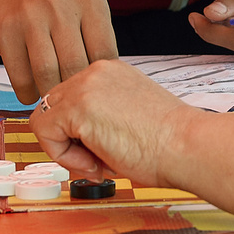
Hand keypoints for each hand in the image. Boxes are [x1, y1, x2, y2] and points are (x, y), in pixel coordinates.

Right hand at [0, 0, 116, 104]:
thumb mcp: (80, 4)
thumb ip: (94, 38)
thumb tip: (104, 85)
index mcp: (89, 1)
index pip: (105, 55)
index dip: (100, 80)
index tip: (93, 91)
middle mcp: (61, 6)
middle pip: (76, 68)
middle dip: (73, 90)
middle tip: (71, 100)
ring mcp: (31, 17)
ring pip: (48, 75)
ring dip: (50, 94)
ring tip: (51, 96)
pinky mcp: (5, 31)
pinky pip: (21, 78)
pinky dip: (28, 93)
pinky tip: (31, 90)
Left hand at [30, 59, 193, 184]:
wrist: (188, 146)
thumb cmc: (169, 142)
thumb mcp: (129, 115)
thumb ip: (101, 117)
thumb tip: (71, 136)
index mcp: (110, 71)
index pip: (70, 99)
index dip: (78, 132)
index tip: (102, 151)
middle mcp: (95, 71)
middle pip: (54, 108)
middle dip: (69, 141)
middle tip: (98, 162)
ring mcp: (85, 86)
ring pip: (45, 120)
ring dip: (66, 149)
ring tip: (99, 162)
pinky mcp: (78, 107)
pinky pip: (45, 133)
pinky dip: (63, 156)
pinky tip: (96, 162)